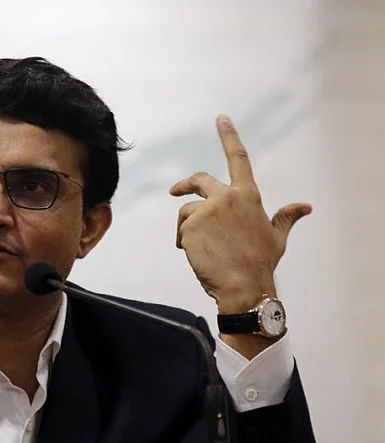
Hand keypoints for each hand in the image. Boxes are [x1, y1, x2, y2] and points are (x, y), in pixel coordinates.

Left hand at [169, 114, 311, 314]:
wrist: (243, 285)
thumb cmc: (260, 263)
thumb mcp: (276, 237)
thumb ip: (285, 218)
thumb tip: (306, 207)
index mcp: (248, 195)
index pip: (239, 158)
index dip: (229, 135)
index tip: (221, 118)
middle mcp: (227, 197)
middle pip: (199, 180)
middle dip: (185, 185)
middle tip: (175, 191)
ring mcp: (207, 210)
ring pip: (186, 213)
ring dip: (186, 229)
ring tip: (198, 249)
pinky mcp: (191, 224)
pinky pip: (180, 229)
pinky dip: (184, 242)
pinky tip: (196, 255)